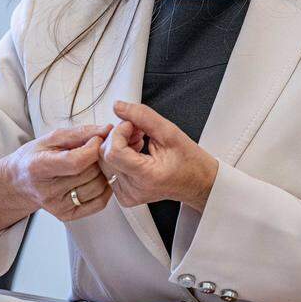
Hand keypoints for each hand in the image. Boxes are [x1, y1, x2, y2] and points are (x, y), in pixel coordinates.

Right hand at [0, 125, 113, 226]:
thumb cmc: (34, 158)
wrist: (19, 182)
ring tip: (94, 163)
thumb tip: (107, 130)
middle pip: (88, 174)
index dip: (92, 149)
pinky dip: (105, 188)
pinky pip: (99, 203)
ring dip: (103, 173)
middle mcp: (47, 191)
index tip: (97, 139)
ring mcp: (57, 206)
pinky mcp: (67, 215)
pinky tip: (96, 178)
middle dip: (98, 158)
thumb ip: (80, 133)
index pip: (75, 162)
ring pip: (97, 187)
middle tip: (96, 150)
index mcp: (39, 167)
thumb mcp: (51, 138)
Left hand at [99, 101, 218, 212]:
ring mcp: (126, 194)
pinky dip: (118, 155)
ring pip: (103, 161)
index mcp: (146, 177)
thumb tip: (119, 106)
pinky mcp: (123, 194)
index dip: (120, 132)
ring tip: (138, 141)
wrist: (197, 182)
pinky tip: (134, 152)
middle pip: (104, 155)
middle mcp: (133, 190)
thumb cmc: (189, 162)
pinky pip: (108, 169)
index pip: (114, 152)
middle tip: (137, 131)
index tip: (132, 125)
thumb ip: (142, 116)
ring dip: (117, 144)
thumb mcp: (169, 132)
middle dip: (117, 136)